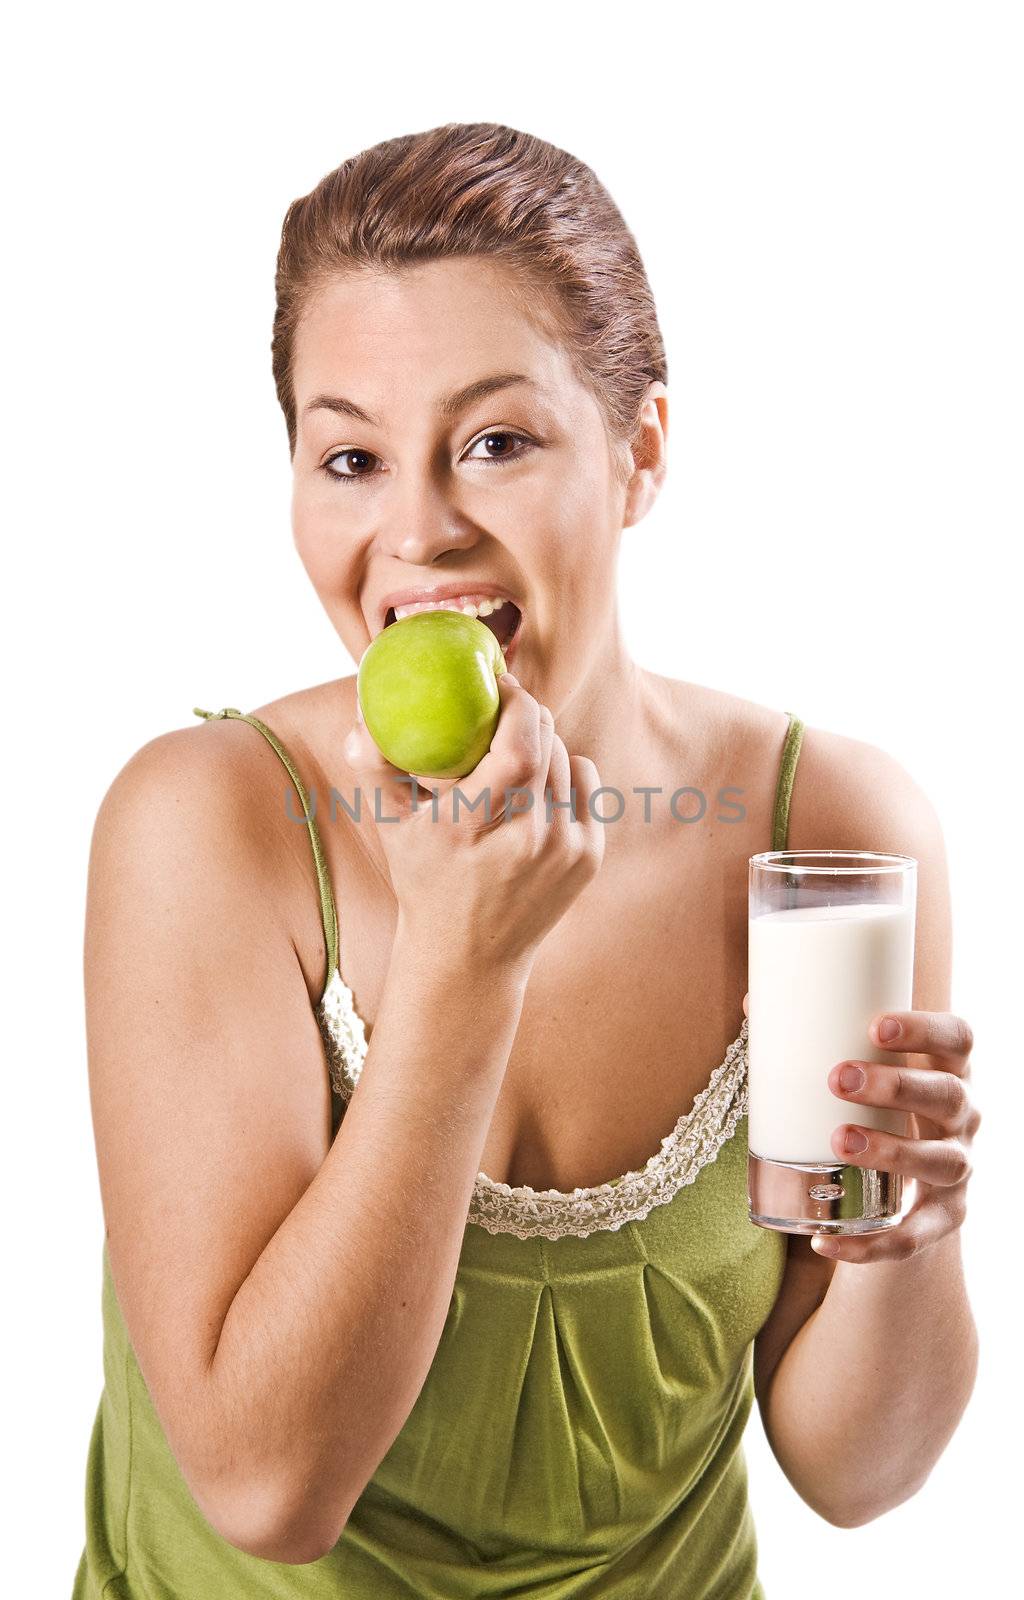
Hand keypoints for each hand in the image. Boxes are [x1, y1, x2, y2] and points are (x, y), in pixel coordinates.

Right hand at [343, 674, 604, 975]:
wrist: (471, 955)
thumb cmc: (425, 880)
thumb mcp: (391, 830)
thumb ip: (374, 771)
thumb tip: (362, 720)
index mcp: (473, 829)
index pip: (519, 748)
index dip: (516, 703)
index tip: (496, 683)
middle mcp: (527, 840)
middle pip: (546, 743)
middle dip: (526, 713)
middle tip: (501, 705)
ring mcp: (565, 849)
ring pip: (565, 757)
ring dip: (542, 742)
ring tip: (512, 750)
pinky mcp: (589, 855)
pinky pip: (585, 781)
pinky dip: (563, 771)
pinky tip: (535, 785)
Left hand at [741, 994, 981, 1262]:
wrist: (905, 1189)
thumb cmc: (877, 1108)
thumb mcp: (862, 1073)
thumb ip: (812, 1039)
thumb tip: (749, 1000)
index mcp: (947, 1070)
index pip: (957, 1039)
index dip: (925, 1029)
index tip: (875, 1024)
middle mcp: (964, 1118)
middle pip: (948, 1095)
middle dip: (895, 1086)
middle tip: (837, 1079)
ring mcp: (958, 1170)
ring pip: (941, 1162)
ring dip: (892, 1152)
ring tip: (840, 1141)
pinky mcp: (943, 1219)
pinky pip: (913, 1237)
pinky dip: (870, 1245)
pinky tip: (824, 1240)